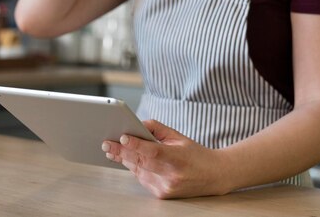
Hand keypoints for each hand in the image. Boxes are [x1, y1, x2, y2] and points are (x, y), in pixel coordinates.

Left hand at [101, 120, 230, 198]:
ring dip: (124, 159)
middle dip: (121, 152)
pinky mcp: (162, 195)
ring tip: (112, 150)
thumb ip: (156, 129)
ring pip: (138, 171)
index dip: (136, 144)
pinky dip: (135, 168)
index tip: (122, 137)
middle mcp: (172, 176)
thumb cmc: (194, 154)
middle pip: (141, 162)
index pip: (153, 151)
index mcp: (178, 158)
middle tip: (106, 144)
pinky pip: (142, 179)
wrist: (214, 176)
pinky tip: (128, 160)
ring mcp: (166, 187)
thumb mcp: (178, 136)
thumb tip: (136, 124)